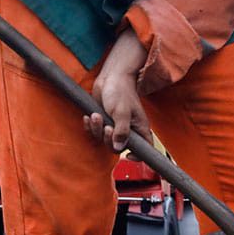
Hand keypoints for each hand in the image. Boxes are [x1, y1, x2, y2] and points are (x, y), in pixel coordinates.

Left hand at [83, 29, 151, 152]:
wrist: (111, 77)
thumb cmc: (120, 92)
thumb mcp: (122, 112)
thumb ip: (121, 131)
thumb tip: (119, 147)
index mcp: (139, 129)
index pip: (144, 150)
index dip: (137, 157)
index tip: (127, 155)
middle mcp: (128, 130)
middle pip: (117, 147)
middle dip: (107, 139)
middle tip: (106, 126)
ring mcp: (115, 126)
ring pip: (104, 139)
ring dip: (96, 129)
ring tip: (96, 115)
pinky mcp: (104, 121)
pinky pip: (95, 132)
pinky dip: (90, 126)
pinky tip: (89, 116)